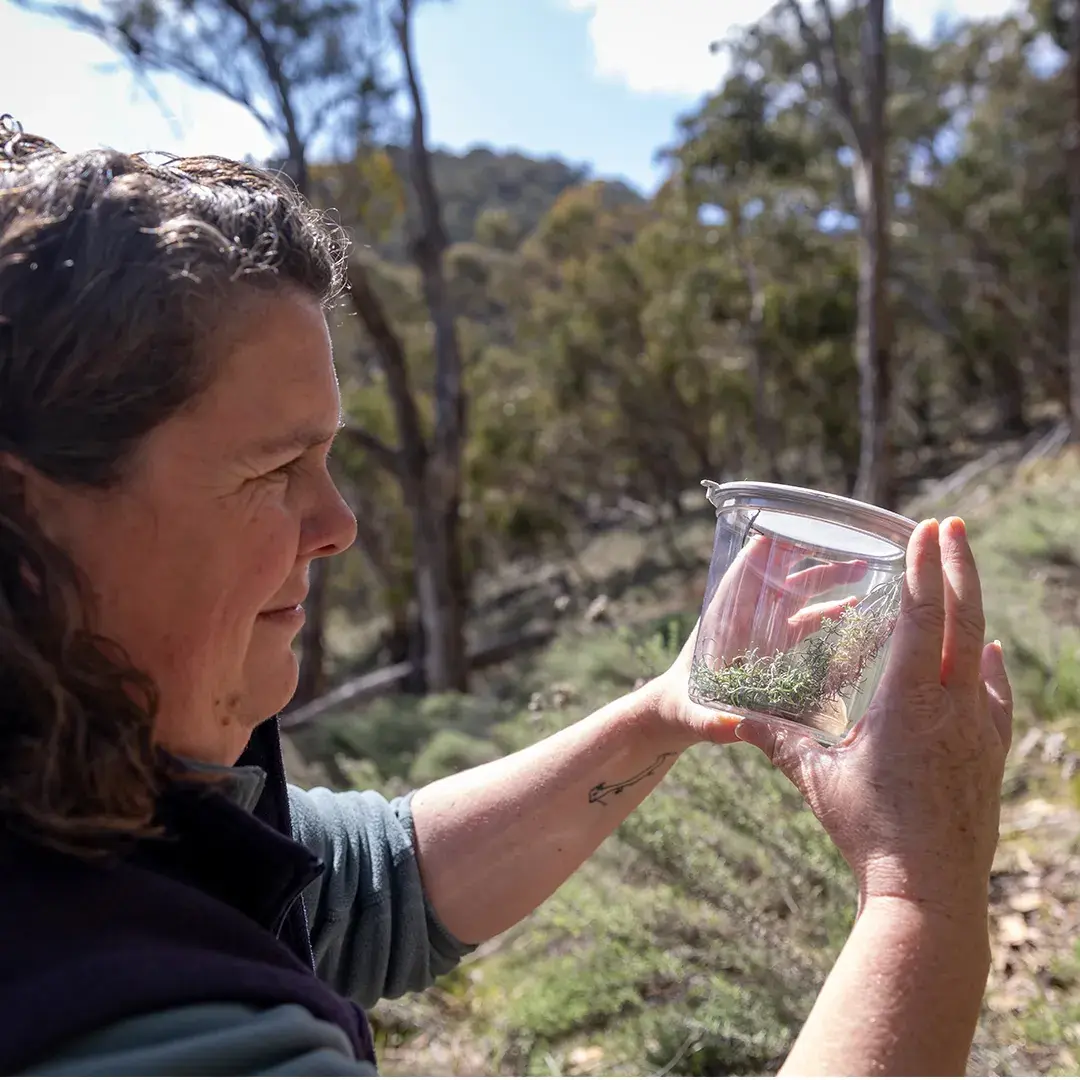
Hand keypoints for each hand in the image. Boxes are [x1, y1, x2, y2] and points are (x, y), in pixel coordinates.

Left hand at [650, 534, 865, 745]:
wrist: (675, 715)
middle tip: (855, 559)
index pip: (744, 576)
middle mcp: (744, 618)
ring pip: (797, 597)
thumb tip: (732, 726)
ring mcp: (760, 630)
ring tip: (863, 572)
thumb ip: (710, 722)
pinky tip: (852, 608)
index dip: (767, 552)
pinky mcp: (772, 646)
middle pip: (781, 580)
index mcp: (723, 623)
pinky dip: (827, 613)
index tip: (798, 533)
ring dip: (828, 583)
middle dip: (816, 565)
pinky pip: (803, 623)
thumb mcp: (693, 716)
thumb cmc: (678, 708)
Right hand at [736, 517, 1012, 915]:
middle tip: (949, 525)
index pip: (924, 618)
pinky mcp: (990, 754)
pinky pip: (996, 694)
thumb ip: (775, 739)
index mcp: (912, 703)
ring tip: (963, 575)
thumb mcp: (815, 778)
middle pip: (965, 620)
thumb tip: (730, 718)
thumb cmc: (869, 832)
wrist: (930, 892)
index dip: (923, 569)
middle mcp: (955, 708)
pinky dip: (991, 663)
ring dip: (973, 608)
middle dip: (957, 566)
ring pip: (984, 651)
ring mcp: (980, 731)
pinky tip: (990, 654)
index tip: (924, 529)